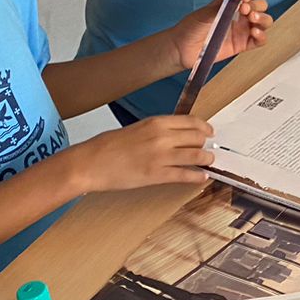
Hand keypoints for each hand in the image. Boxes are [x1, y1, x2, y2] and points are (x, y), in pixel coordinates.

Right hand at [66, 117, 215, 192]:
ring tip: (209, 163)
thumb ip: (157, 131)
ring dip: (206, 160)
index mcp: (155, 123)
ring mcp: (160, 156)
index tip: (209, 132)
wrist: (90, 163)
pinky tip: (202, 177)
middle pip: (197, 138)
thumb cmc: (107, 146)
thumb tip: (175, 136)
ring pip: (196, 156)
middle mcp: (162, 137)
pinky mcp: (156, 175)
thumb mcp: (136, 129)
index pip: (191, 121)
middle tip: (208, 150)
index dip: (204, 128)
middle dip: (205, 145)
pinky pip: (184, 175)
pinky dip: (197, 176)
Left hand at [169, 0, 271, 71]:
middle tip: (246, 10)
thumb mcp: (205, 13)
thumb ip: (222, 7)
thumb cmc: (191, 27)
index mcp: (230, 4)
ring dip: (263, 19)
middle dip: (257, 6)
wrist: (182, 48)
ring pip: (264, 22)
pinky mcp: (243, 45)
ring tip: (253, 19)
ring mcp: (242, 30)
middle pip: (260, 6)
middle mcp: (239, 15)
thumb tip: (238, 1)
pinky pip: (260, 40)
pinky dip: (262, 36)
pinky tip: (255, 33)